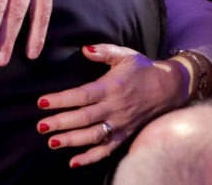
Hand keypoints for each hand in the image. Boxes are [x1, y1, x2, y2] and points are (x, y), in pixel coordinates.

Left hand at [36, 44, 187, 166]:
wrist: (170, 88)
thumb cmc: (143, 69)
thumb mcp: (125, 55)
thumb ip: (104, 50)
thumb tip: (84, 49)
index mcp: (112, 87)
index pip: (82, 95)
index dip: (62, 99)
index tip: (42, 102)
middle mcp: (115, 108)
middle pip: (84, 118)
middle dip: (61, 123)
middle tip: (41, 127)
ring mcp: (120, 124)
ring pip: (94, 136)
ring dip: (72, 141)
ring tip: (52, 142)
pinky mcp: (125, 135)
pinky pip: (107, 150)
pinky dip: (91, 158)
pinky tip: (73, 162)